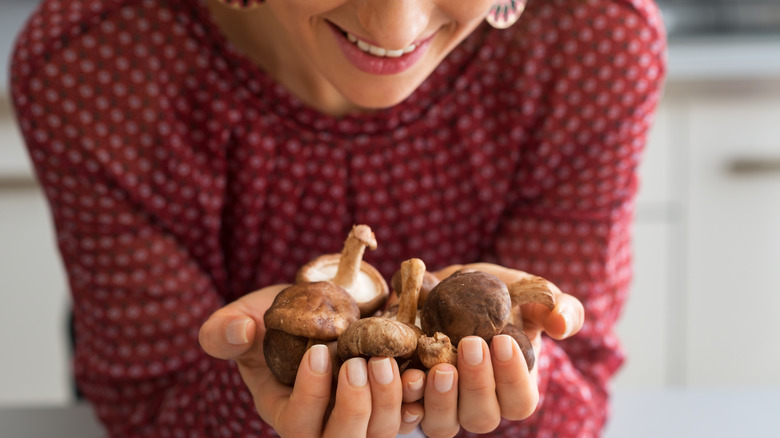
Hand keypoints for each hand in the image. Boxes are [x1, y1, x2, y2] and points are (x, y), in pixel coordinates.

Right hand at [198, 285, 425, 436]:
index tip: (318, 351)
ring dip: (389, 400)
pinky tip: (420, 375)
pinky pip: (408, 417)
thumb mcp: (247, 316)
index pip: (296, 423)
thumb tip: (236, 331)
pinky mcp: (389, 402)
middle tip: (360, 362)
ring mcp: (361, 416)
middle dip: (354, 406)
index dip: (310, 395)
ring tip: (387, 360)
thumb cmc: (279, 315)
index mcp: (285, 409)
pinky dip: (417, 400)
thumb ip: (225, 328)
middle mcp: (324, 423)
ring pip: (379, 434)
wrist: (323, 306)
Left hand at [418, 263, 583, 436]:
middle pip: (481, 417)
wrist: (454, 287)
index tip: (503, 340)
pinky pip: (406, 414)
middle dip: (477, 383)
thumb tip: (563, 325)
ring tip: (439, 365)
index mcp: (514, 388)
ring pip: (443, 424)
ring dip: (440, 398)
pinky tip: (407, 373)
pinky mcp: (412, 395)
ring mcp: (443, 404)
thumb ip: (559, 307)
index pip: (519, 401)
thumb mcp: (534, 294)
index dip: (512, 377)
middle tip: (471, 343)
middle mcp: (478, 403)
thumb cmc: (503, 296)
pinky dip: (406, 398)